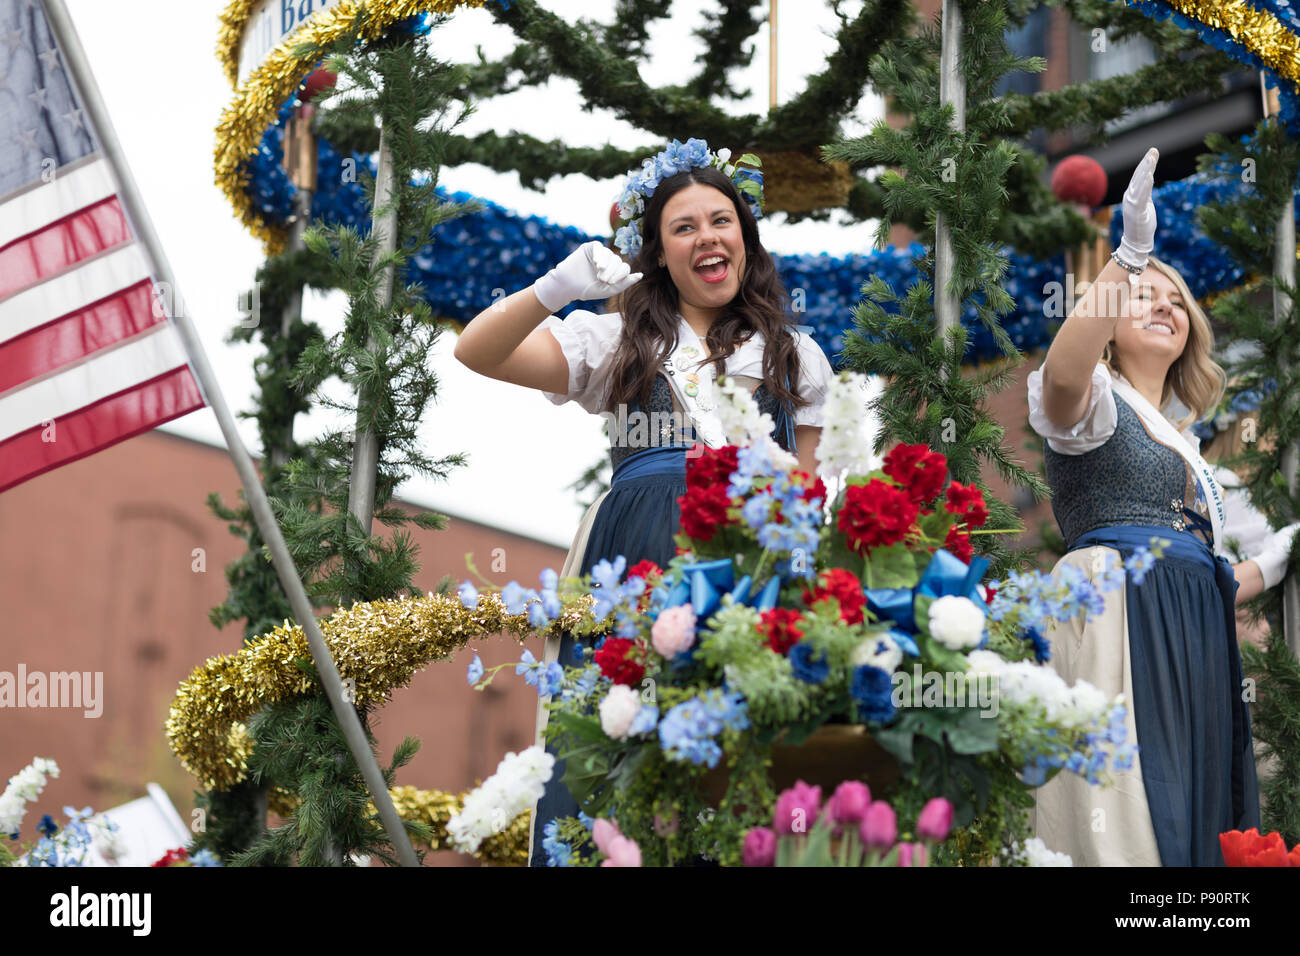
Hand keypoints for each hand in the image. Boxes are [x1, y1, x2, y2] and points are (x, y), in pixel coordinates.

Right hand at [532, 240, 642, 312]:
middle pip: (619, 261)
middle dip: (612, 271)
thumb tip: (641, 275)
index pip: (625, 268)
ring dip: (606, 265)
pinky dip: (600, 255)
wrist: (568, 286)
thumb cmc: (588, 289)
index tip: (609, 283)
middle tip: (602, 280)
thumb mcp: (609, 290)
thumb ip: (624, 283)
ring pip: (610, 255)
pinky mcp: (591, 248)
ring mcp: (600, 253)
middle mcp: (609, 261)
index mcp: (614, 271)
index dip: (620, 275)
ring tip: (598, 274)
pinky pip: (600, 247)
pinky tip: (596, 263)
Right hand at [1117, 147, 1158, 270]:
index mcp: (1132, 195)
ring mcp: (1131, 204)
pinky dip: (1145, 185)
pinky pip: (1141, 196)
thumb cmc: (1142, 225)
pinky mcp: (1135, 211)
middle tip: (1153, 150)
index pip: (1139, 176)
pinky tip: (1149, 176)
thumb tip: (1149, 178)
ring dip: (1145, 170)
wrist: (1137, 242)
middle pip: (1138, 176)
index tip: (1153, 152)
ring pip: (1139, 183)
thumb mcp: (1146, 204)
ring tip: (1151, 158)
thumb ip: (1146, 192)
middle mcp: (1129, 197)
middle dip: (1146, 163)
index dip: (1146, 164)